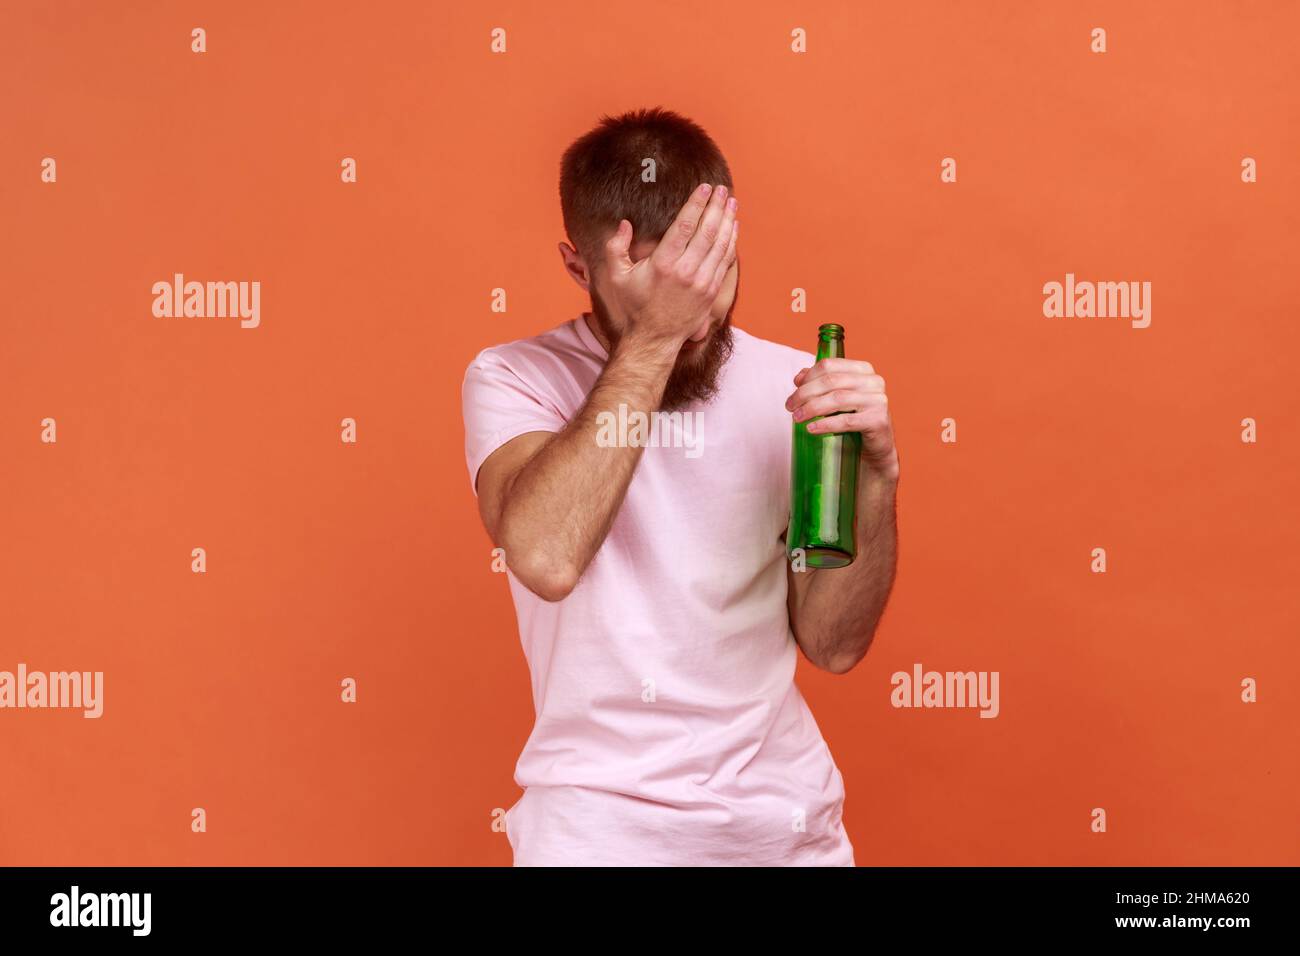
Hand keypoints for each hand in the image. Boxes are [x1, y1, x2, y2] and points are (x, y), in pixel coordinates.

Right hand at [601, 182, 738, 348]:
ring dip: (727, 220)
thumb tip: (624, 223)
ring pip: (720, 244)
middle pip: (707, 231)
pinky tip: (733, 227)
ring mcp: (702, 282)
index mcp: (663, 263)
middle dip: (717, 207)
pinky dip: (731, 241)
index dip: (697, 203)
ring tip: (731, 202)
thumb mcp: (617, 277)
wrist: (653, 339)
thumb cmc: (634, 307)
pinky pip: (725, 261)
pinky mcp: (711, 292)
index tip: (705, 188)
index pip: (685, 225)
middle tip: (722, 190)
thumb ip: (616, 248)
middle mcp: (686, 271)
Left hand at [786, 358, 898, 480]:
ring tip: (796, 418)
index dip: (808, 377)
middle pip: (831, 381)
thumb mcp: (836, 398)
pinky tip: (811, 428)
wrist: (875, 448)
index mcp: (863, 370)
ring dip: (812, 408)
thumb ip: (820, 384)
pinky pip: (846, 420)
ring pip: (837, 399)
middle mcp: (873, 381)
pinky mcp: (878, 420)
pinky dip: (825, 424)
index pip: (829, 365)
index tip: (794, 390)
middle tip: (790, 407)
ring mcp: (878, 400)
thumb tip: (798, 378)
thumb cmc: (854, 419)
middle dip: (805, 393)